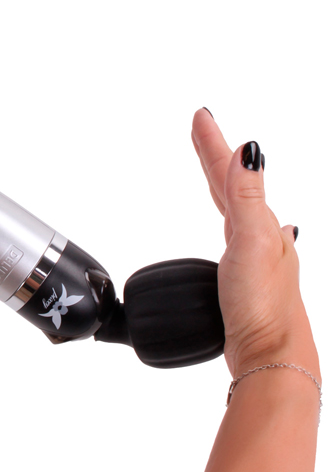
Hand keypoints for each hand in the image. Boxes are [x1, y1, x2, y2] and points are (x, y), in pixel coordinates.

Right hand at [191, 108, 319, 380]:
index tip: (200, 116)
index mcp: (262, 223)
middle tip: (201, 131)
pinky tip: (236, 232)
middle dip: (215, 157)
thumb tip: (249, 150)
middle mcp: (262, 235)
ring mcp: (255, 256)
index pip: (231, 174)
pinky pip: (235, 236)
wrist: (269, 355)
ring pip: (236, 209)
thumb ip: (248, 197)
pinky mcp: (244, 277)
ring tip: (217, 169)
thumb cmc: (262, 305)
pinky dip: (230, 221)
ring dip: (223, 185)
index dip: (213, 144)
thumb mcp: (253, 242)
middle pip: (233, 186)